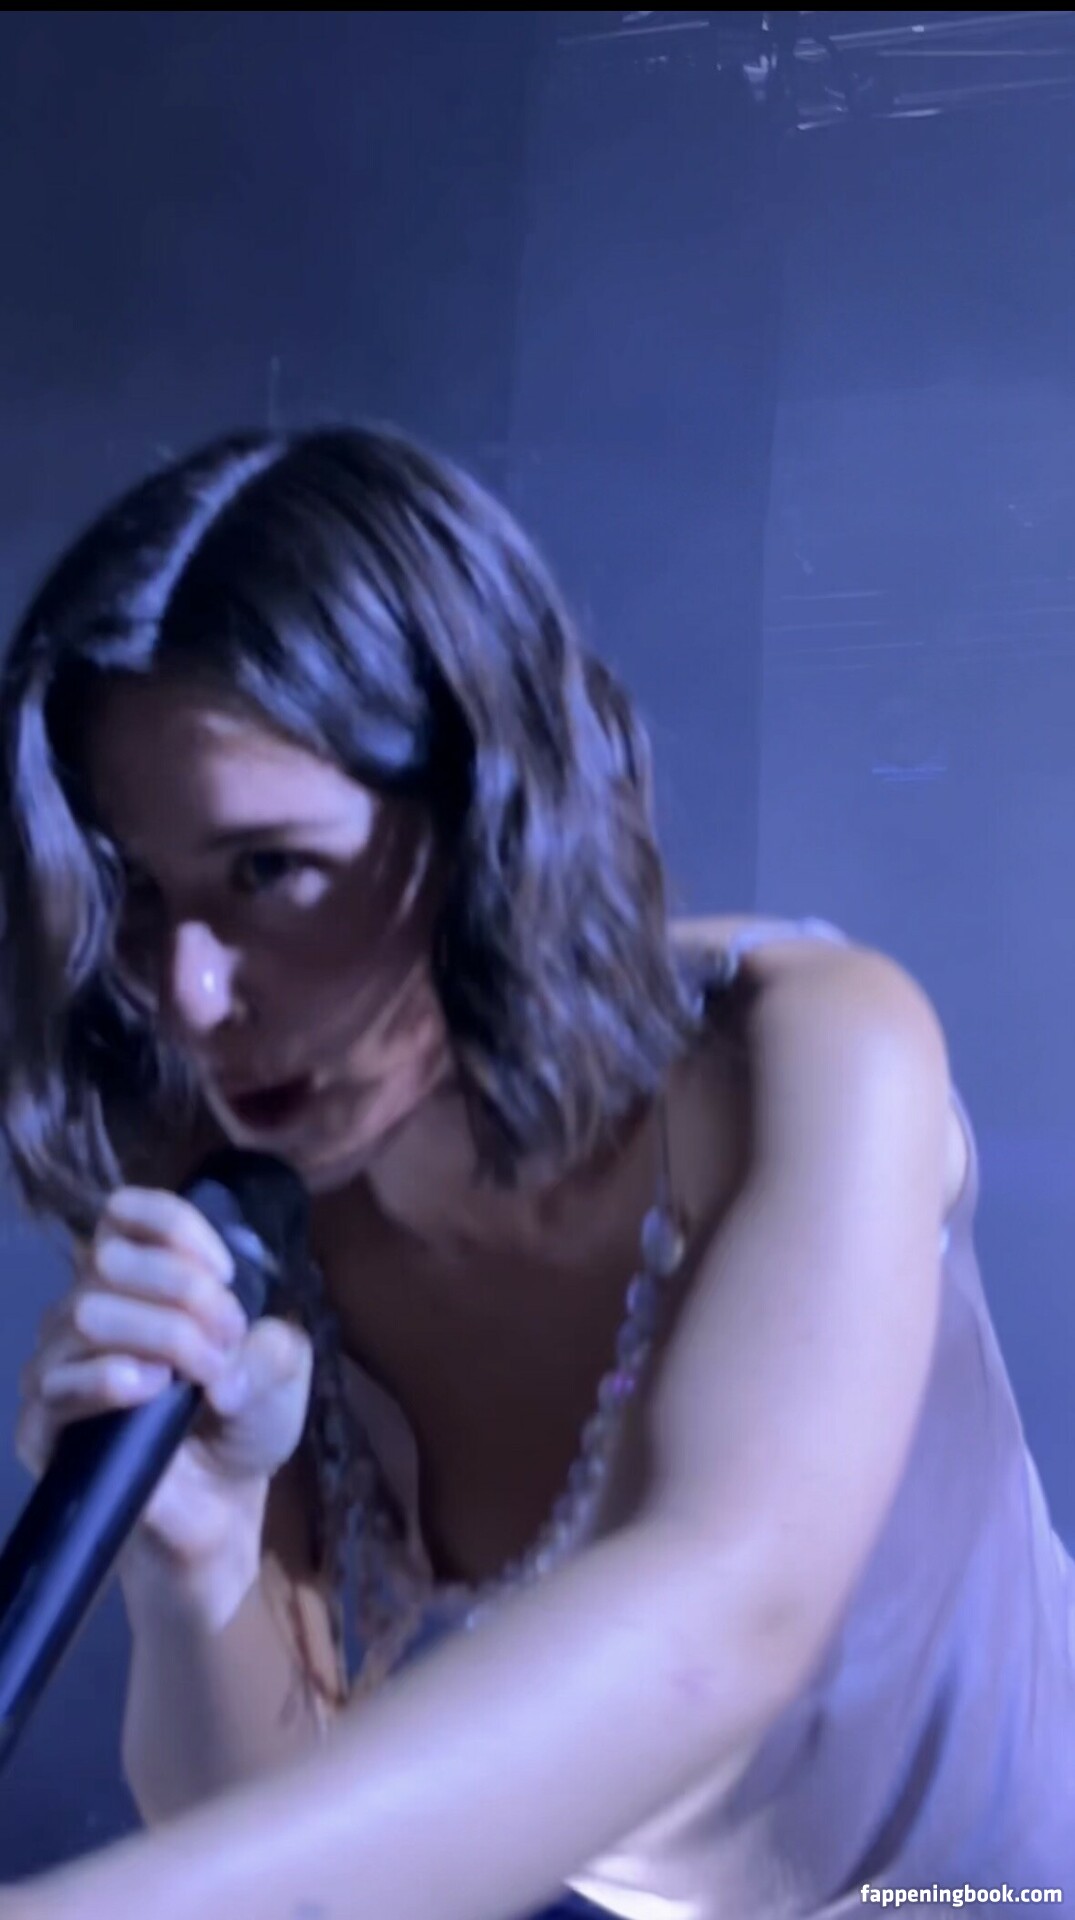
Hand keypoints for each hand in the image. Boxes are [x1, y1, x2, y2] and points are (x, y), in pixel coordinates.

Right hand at [15, 1186, 312, 1575]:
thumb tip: (225, 1367)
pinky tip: (147, 1388)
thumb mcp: (284, 1371)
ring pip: (86, 1313)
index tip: (225, 1274)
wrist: (221, 1505)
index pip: (124, 1212)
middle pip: (111, 1260)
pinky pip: (55, 1384)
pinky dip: (105, 1379)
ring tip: (202, 1378)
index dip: (175, 1228)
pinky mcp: (43, 1425)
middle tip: (226, 1341)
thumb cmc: (243, 1419)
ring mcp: (59, 1364)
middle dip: (185, 1294)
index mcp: (139, 1279)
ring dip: (161, 1337)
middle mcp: (89, 1308)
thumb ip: (273, 1346)